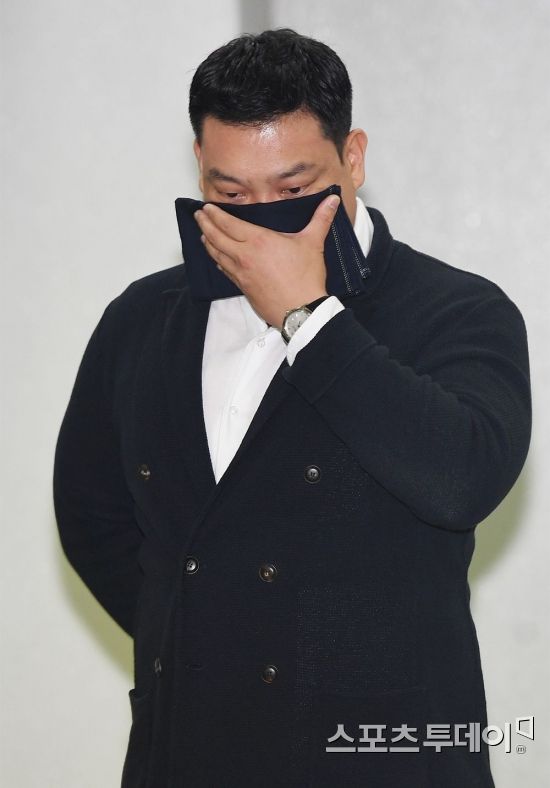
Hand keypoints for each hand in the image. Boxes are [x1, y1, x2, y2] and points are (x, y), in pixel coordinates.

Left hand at [193, 194, 339, 329]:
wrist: (300, 311)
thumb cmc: (305, 279)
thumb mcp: (313, 243)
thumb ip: (321, 218)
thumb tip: (332, 199)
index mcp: (258, 241)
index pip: (228, 223)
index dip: (214, 214)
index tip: (206, 207)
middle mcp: (244, 256)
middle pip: (216, 237)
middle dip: (204, 224)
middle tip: (198, 216)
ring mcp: (241, 273)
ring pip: (216, 254)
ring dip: (207, 242)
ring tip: (203, 234)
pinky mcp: (243, 287)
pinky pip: (225, 270)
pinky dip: (217, 260)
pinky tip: (216, 257)